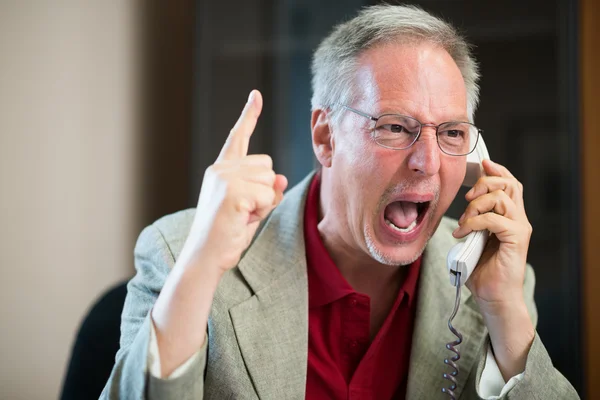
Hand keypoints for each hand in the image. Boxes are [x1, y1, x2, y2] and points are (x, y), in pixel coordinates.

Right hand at [182, 90, 287, 273]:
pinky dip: (260, 211)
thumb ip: (266, 191)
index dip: (249, 115)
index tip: (256, 95)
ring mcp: (224, 178)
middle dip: (265, 191)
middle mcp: (220, 169)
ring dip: (263, 203)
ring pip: (269, 180)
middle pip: (267, 165)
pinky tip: (240, 219)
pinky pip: (266, 196)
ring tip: (241, 217)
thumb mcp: (251, 209)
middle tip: (244, 212)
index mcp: (221, 170)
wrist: (205, 257)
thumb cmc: (226, 234)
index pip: (238, 138)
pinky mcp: (231, 191)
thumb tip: (280, 177)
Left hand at [452, 159, 533, 378]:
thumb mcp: (472, 240)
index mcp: (509, 217)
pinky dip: (473, 222)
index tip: (481, 164)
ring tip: (463, 222)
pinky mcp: (516, 239)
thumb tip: (457, 211)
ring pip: (501, 198)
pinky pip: (493, 219)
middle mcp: (518, 219)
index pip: (509, 184)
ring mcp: (519, 228)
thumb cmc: (481, 271)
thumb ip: (471, 222)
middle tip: (466, 199)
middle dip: (483, 184)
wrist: (493, 297)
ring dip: (476, 205)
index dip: (497, 171)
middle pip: (508, 184)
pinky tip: (462, 234)